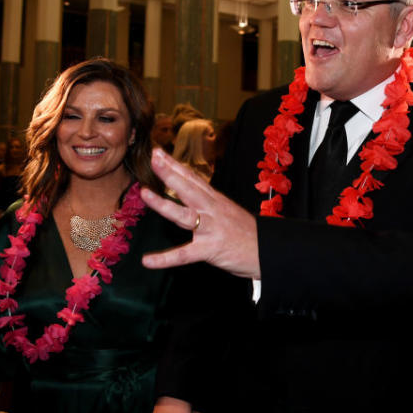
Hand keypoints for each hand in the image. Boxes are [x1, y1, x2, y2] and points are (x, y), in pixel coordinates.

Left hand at [141, 148, 259, 278]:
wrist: (268, 251)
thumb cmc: (248, 233)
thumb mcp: (229, 211)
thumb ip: (210, 203)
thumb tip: (193, 194)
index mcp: (216, 200)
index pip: (192, 178)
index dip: (175, 165)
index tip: (158, 152)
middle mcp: (212, 210)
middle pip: (188, 188)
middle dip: (169, 173)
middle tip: (153, 158)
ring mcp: (210, 229)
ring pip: (183, 214)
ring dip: (163, 204)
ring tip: (144, 193)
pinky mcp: (209, 249)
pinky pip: (184, 254)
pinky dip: (164, 259)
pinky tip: (148, 260)